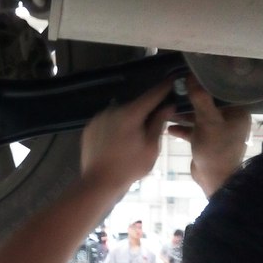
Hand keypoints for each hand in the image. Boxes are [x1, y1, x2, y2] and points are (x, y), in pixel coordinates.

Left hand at [81, 80, 174, 196]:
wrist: (98, 183)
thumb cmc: (129, 168)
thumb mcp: (151, 147)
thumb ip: (159, 123)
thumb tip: (168, 106)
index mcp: (130, 114)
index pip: (151, 95)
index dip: (163, 88)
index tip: (172, 80)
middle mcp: (112, 110)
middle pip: (134, 106)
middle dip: (144, 113)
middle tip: (151, 127)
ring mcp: (98, 118)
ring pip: (120, 114)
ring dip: (128, 120)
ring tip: (132, 140)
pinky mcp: (89, 127)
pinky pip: (107, 122)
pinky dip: (115, 127)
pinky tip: (117, 143)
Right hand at [166, 77, 250, 196]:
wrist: (214, 180)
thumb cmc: (216, 149)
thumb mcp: (207, 121)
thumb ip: (200, 98)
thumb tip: (190, 75)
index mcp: (237, 112)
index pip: (222, 91)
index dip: (206, 82)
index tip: (189, 73)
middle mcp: (230, 119)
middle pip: (208, 102)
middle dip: (191, 97)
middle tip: (174, 87)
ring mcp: (218, 130)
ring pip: (199, 115)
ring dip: (184, 112)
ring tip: (167, 105)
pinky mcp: (206, 141)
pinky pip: (193, 129)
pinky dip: (182, 127)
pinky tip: (168, 126)